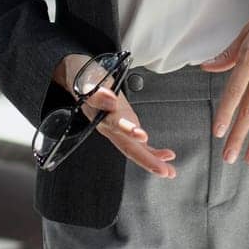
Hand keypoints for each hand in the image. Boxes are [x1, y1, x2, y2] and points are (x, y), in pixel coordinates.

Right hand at [53, 54, 176, 178]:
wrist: (80, 78)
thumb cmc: (86, 79)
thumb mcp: (87, 79)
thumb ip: (96, 91)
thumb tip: (109, 99)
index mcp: (100, 113)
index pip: (114, 123)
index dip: (127, 129)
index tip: (141, 134)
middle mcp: (108, 125)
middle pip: (127, 145)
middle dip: (145, 158)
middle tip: (162, 168)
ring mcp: (116, 129)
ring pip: (134, 149)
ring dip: (151, 160)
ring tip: (168, 170)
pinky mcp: (123, 127)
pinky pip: (138, 145)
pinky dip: (152, 152)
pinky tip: (166, 156)